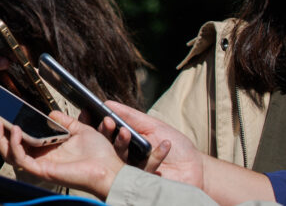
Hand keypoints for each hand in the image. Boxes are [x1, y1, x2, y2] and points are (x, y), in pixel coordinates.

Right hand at [0, 112, 123, 198]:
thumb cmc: (99, 154)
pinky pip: (22, 159)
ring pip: (10, 154)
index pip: (21, 138)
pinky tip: (17, 130)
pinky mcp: (42, 169)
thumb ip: (63, 121)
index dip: (7, 127)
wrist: (110, 167)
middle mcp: (41, 156)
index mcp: (47, 148)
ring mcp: (40, 164)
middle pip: (10, 147)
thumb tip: (51, 113)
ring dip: (0, 138)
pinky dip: (15, 145)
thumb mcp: (80, 129)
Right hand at [103, 102, 273, 204]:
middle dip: (105, 132)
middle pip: (107, 145)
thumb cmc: (176, 145)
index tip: (89, 113)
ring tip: (126, 132)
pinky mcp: (144, 182)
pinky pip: (143, 169)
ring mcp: (133, 171)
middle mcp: (126, 157)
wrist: (196, 168)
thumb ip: (130, 116)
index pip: (105, 133)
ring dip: (121, 144)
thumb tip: (107, 103)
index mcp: (126, 142)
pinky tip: (165, 144)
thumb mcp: (153, 125)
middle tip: (107, 122)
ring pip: (119, 158)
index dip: (97, 124)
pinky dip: (156, 156)